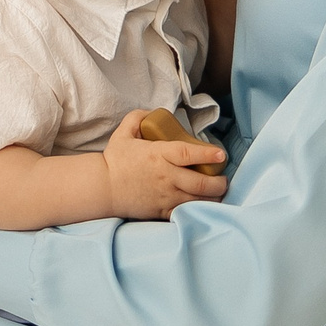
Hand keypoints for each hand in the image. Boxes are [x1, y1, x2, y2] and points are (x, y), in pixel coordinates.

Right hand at [103, 109, 228, 220]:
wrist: (102, 188)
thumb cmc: (115, 160)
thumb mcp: (123, 132)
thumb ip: (138, 117)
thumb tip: (154, 112)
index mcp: (158, 155)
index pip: (188, 154)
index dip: (208, 154)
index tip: (221, 155)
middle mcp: (165, 177)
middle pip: (201, 182)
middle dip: (219, 182)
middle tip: (223, 178)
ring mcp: (164, 196)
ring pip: (197, 200)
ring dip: (213, 198)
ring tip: (218, 193)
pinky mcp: (161, 211)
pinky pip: (185, 213)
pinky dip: (198, 209)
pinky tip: (203, 205)